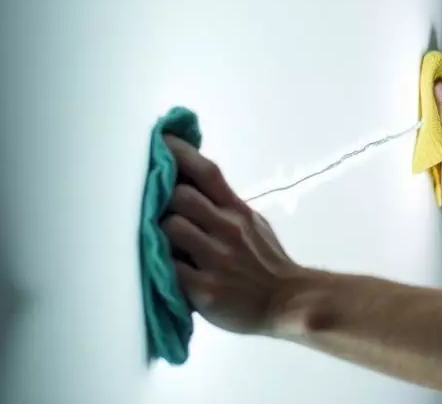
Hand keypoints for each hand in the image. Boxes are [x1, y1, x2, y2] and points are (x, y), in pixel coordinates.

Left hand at [161, 136, 303, 336]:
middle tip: (155, 210)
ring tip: (159, 242)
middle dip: (163, 200)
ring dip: (159, 233)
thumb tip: (191, 182)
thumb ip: (225, 207)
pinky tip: (162, 268)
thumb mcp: (253, 226)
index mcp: (239, 212)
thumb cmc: (266, 262)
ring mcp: (217, 259)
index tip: (161, 140)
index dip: (181, 153)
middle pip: (182, 196)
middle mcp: (229, 230)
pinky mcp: (204, 289)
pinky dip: (160, 265)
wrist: (287, 302)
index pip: (208, 172)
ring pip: (171, 228)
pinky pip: (168, 267)